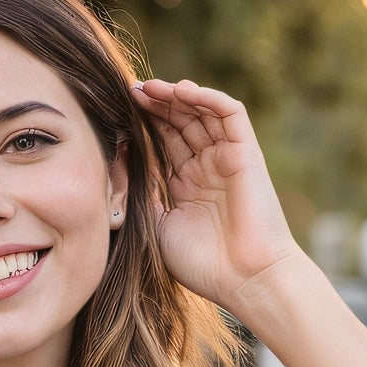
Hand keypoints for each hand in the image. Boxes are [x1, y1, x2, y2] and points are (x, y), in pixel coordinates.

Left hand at [130, 76, 304, 316]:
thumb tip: (120, 169)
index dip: (145, 123)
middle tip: (131, 91)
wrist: (245, 279)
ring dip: (177, 96)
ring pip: (202, 112)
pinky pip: (230, 113)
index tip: (120, 110)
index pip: (165, 142)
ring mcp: (227, 158)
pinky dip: (207, 97)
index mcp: (187, 186)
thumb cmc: (203, 264)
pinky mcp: (246, 152)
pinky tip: (182, 92)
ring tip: (150, 87)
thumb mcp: (159, 228)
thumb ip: (143, 196)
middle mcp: (207, 168)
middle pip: (181, 122)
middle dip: (157, 104)